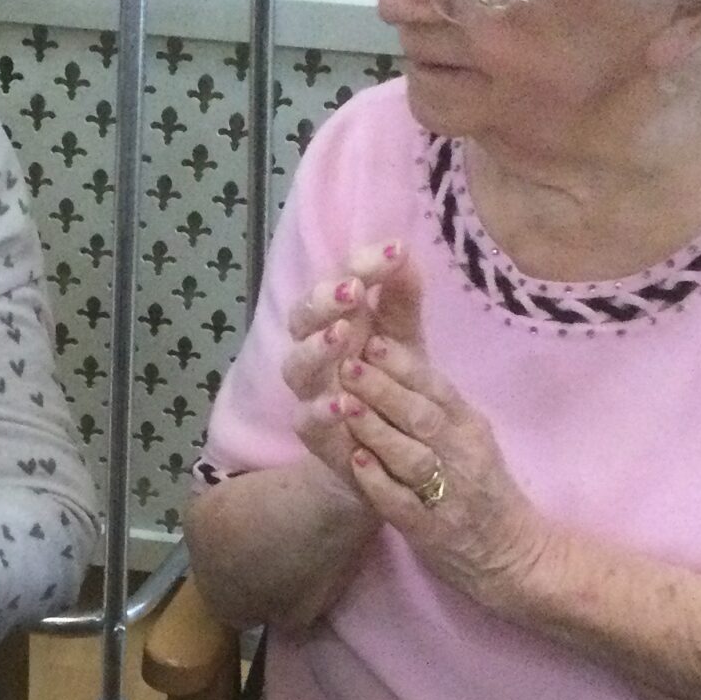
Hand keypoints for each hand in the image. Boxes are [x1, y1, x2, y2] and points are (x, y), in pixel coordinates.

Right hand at [283, 241, 421, 487]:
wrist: (389, 447)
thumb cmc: (391, 381)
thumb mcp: (404, 338)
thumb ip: (402, 299)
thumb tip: (405, 251)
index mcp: (337, 319)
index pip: (339, 281)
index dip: (362, 264)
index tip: (395, 252)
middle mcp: (316, 350)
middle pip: (302, 318)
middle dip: (324, 301)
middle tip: (353, 290)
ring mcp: (312, 391)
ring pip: (295, 366)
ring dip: (315, 349)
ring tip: (341, 335)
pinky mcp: (314, 434)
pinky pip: (305, 421)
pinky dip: (321, 411)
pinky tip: (344, 403)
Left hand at [329, 329, 548, 607]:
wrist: (511, 554)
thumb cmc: (480, 488)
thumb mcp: (468, 437)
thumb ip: (436, 403)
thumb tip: (395, 356)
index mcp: (470, 428)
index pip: (437, 388)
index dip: (404, 364)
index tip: (372, 339)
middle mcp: (463, 456)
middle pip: (423, 416)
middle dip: (384, 388)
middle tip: (348, 364)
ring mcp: (448, 494)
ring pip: (412, 456)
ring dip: (378, 430)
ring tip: (345, 406)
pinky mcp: (431, 530)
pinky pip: (403, 503)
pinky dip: (379, 482)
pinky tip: (356, 463)